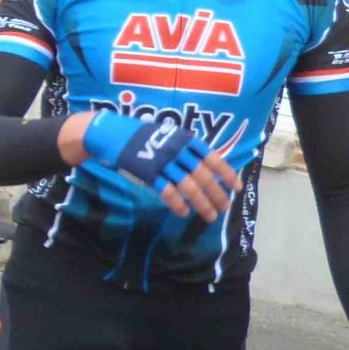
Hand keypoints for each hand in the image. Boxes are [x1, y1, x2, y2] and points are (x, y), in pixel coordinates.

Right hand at [77, 110, 239, 220]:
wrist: (112, 133)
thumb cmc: (141, 135)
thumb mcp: (168, 135)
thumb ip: (185, 149)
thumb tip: (207, 168)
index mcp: (184, 139)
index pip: (212, 158)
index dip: (227, 174)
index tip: (236, 188)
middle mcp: (176, 150)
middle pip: (203, 175)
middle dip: (217, 194)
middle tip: (224, 208)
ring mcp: (162, 161)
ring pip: (188, 186)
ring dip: (201, 203)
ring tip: (209, 216)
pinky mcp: (147, 172)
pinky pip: (166, 191)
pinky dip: (177, 204)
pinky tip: (183, 213)